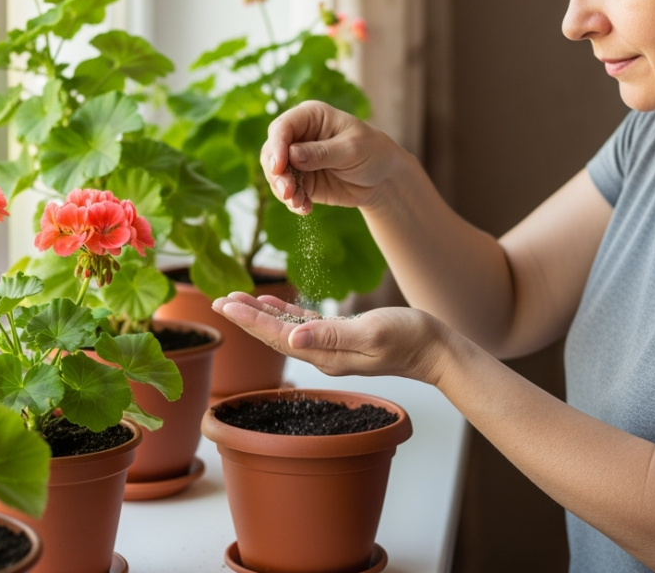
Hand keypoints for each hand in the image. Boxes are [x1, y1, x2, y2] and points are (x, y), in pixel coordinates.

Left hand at [211, 292, 454, 385]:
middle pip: (275, 335)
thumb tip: (293, 338)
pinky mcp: (342, 338)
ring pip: (286, 330)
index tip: (225, 304)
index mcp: (326, 355)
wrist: (436, 350)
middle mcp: (323, 355)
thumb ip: (333, 335)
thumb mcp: (371, 333)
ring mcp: (332, 348)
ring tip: (237, 299)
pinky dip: (285, 313)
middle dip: (246, 318)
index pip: (278, 336)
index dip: (250, 320)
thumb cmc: (409, 338)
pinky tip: (273, 303)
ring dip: (261, 314)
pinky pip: (304, 326)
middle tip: (218, 300)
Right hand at [260, 101, 405, 213]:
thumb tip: (292, 155)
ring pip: (275, 174)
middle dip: (276, 173)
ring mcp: (297, 159)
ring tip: (298, 203)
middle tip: (287, 192)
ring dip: (283, 190)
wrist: (382, 177)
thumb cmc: (371, 151)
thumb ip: (322, 152)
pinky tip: (305, 208)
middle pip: (272, 151)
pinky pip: (287, 192)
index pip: (282, 127)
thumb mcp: (351, 149)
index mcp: (310, 116)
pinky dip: (293, 201)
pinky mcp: (301, 180)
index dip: (276, 147)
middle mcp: (298, 136)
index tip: (278, 167)